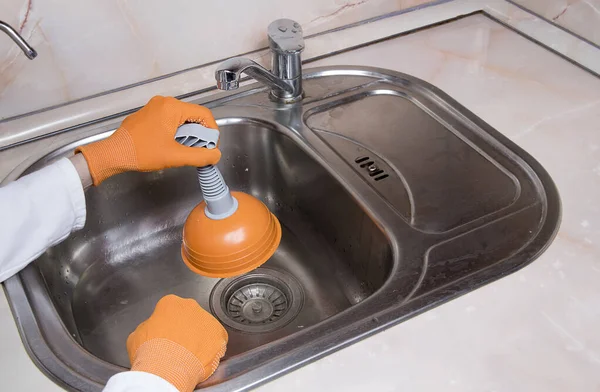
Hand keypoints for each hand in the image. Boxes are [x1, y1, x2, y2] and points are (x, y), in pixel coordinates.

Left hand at [76, 96, 220, 184]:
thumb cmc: (142, 153)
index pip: (204, 114)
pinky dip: (175, 132)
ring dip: (187, 135)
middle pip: (193, 116)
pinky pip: (169, 120)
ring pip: (181, 119)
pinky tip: (170, 146)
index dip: (212, 132)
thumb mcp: (176, 157)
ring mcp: (154, 107)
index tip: (210, 148)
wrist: (113, 154)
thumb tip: (216, 156)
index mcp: (172, 107)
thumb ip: (200, 156)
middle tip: (198, 151)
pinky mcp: (147, 115)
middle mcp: (164, 102)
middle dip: (199, 135)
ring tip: (183, 150)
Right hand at [127, 295, 227, 391]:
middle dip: (186, 327)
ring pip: (205, 327)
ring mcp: (207, 320)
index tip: (167, 333)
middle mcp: (191, 306)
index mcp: (170, 303)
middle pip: (190, 315)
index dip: (168, 322)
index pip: (171, 308)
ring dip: (200, 337)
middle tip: (179, 344)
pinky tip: (201, 358)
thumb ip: (149, 326)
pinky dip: (212, 349)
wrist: (166, 368)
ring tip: (190, 354)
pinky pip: (218, 340)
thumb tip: (153, 330)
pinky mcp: (219, 335)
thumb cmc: (149, 352)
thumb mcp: (138, 334)